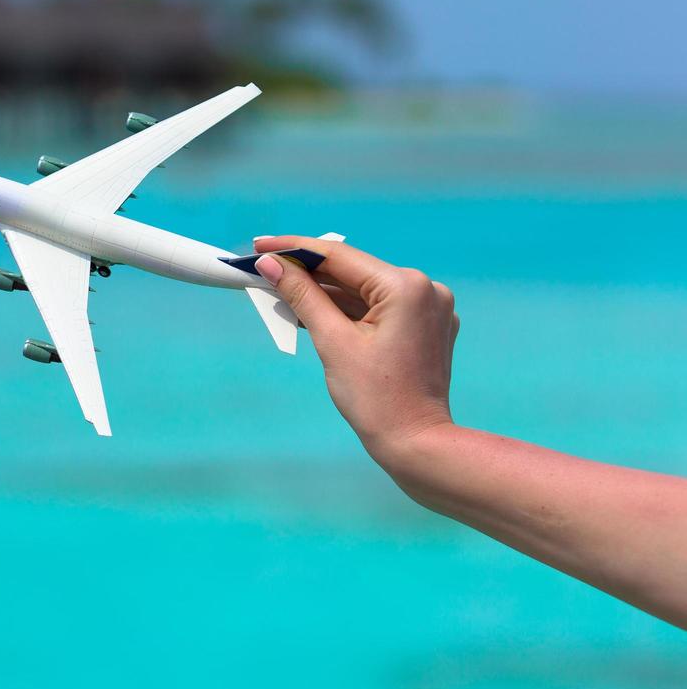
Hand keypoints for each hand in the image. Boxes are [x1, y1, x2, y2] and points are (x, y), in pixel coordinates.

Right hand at [253, 236, 459, 460]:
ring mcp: (429, 308)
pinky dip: (347, 310)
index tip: (259, 245)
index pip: (340, 257)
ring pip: (364, 290)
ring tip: (281, 291)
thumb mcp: (333, 342)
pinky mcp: (426, 326)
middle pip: (353, 272)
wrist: (416, 443)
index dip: (294, 249)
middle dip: (308, 273)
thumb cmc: (374, 398)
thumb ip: (303, 296)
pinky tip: (313, 312)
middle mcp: (425, 289)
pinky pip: (379, 307)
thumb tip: (272, 265)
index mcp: (406, 286)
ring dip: (325, 292)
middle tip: (265, 269)